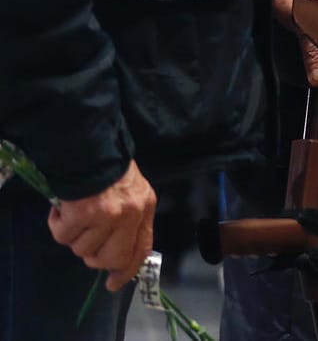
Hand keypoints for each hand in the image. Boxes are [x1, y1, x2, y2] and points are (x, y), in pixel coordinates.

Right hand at [46, 160, 155, 290]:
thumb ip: (127, 219)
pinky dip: (57, 225)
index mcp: (145, 207)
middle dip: (94, 258)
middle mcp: (131, 214)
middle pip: (111, 258)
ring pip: (83, 249)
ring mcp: (108, 215)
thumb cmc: (108, 168)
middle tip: (85, 242)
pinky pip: (64, 236)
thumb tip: (113, 254)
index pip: (141, 249)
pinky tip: (62, 209)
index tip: (113, 284)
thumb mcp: (130, 191)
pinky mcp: (84, 214)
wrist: (89, 146)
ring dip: (74, 236)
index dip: (127, 270)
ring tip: (74, 214)